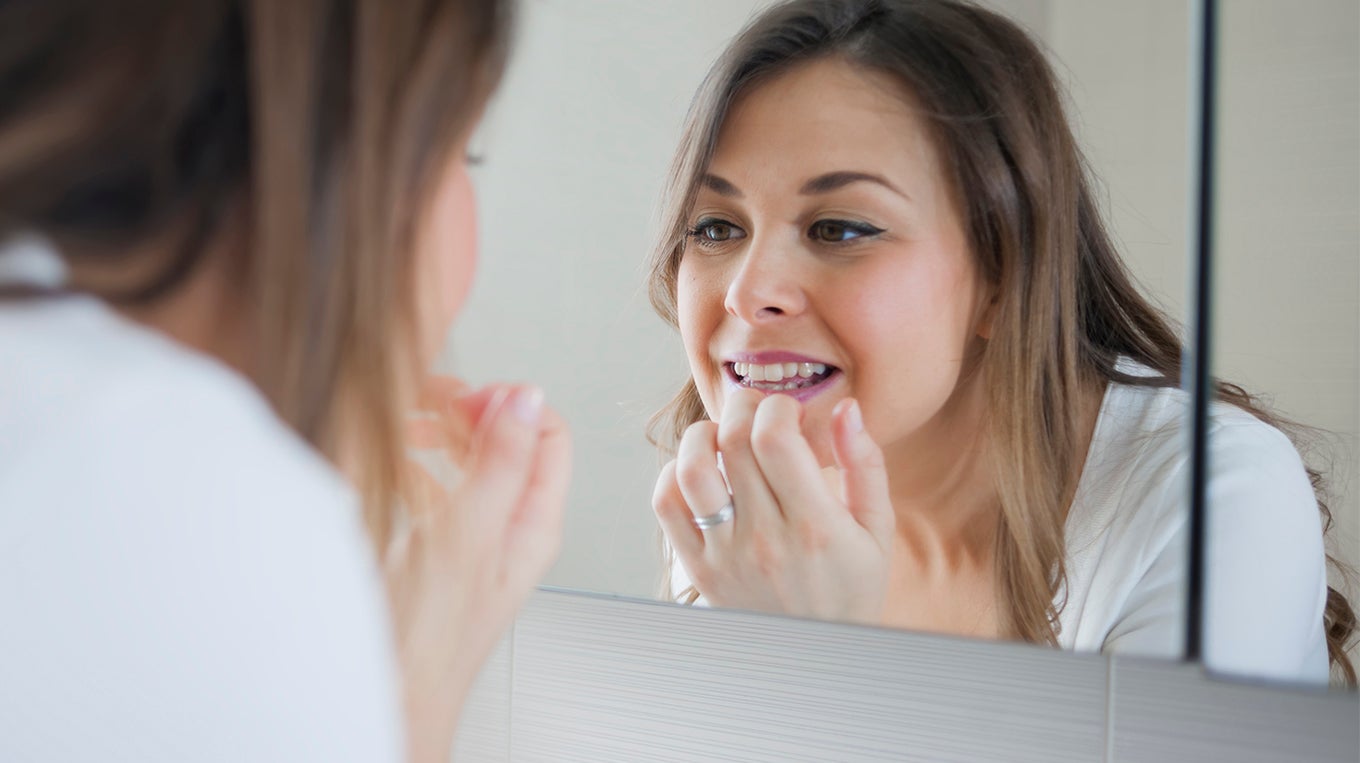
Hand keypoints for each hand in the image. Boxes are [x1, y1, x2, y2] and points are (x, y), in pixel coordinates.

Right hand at [387, 377, 569, 762]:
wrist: (388, 696)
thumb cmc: (426, 639)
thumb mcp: (466, 536)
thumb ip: (500, 465)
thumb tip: (527, 398)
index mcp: (535, 523)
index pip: (548, 435)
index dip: (510, 404)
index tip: (464, 397)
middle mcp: (511, 528)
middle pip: (509, 443)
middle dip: (471, 411)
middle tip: (426, 400)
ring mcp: (475, 538)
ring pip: (471, 463)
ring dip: (443, 434)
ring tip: (407, 422)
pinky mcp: (439, 550)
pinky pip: (438, 489)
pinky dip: (418, 465)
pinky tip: (395, 462)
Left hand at [652, 389, 893, 624]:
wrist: (817, 659)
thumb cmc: (850, 587)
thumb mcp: (876, 529)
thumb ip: (865, 465)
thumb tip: (846, 408)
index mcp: (815, 526)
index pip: (776, 440)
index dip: (778, 408)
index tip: (790, 413)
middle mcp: (766, 540)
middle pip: (733, 442)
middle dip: (744, 406)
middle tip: (757, 411)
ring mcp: (726, 556)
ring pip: (691, 469)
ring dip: (703, 434)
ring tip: (725, 436)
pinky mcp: (698, 569)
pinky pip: (667, 506)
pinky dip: (675, 474)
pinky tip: (703, 471)